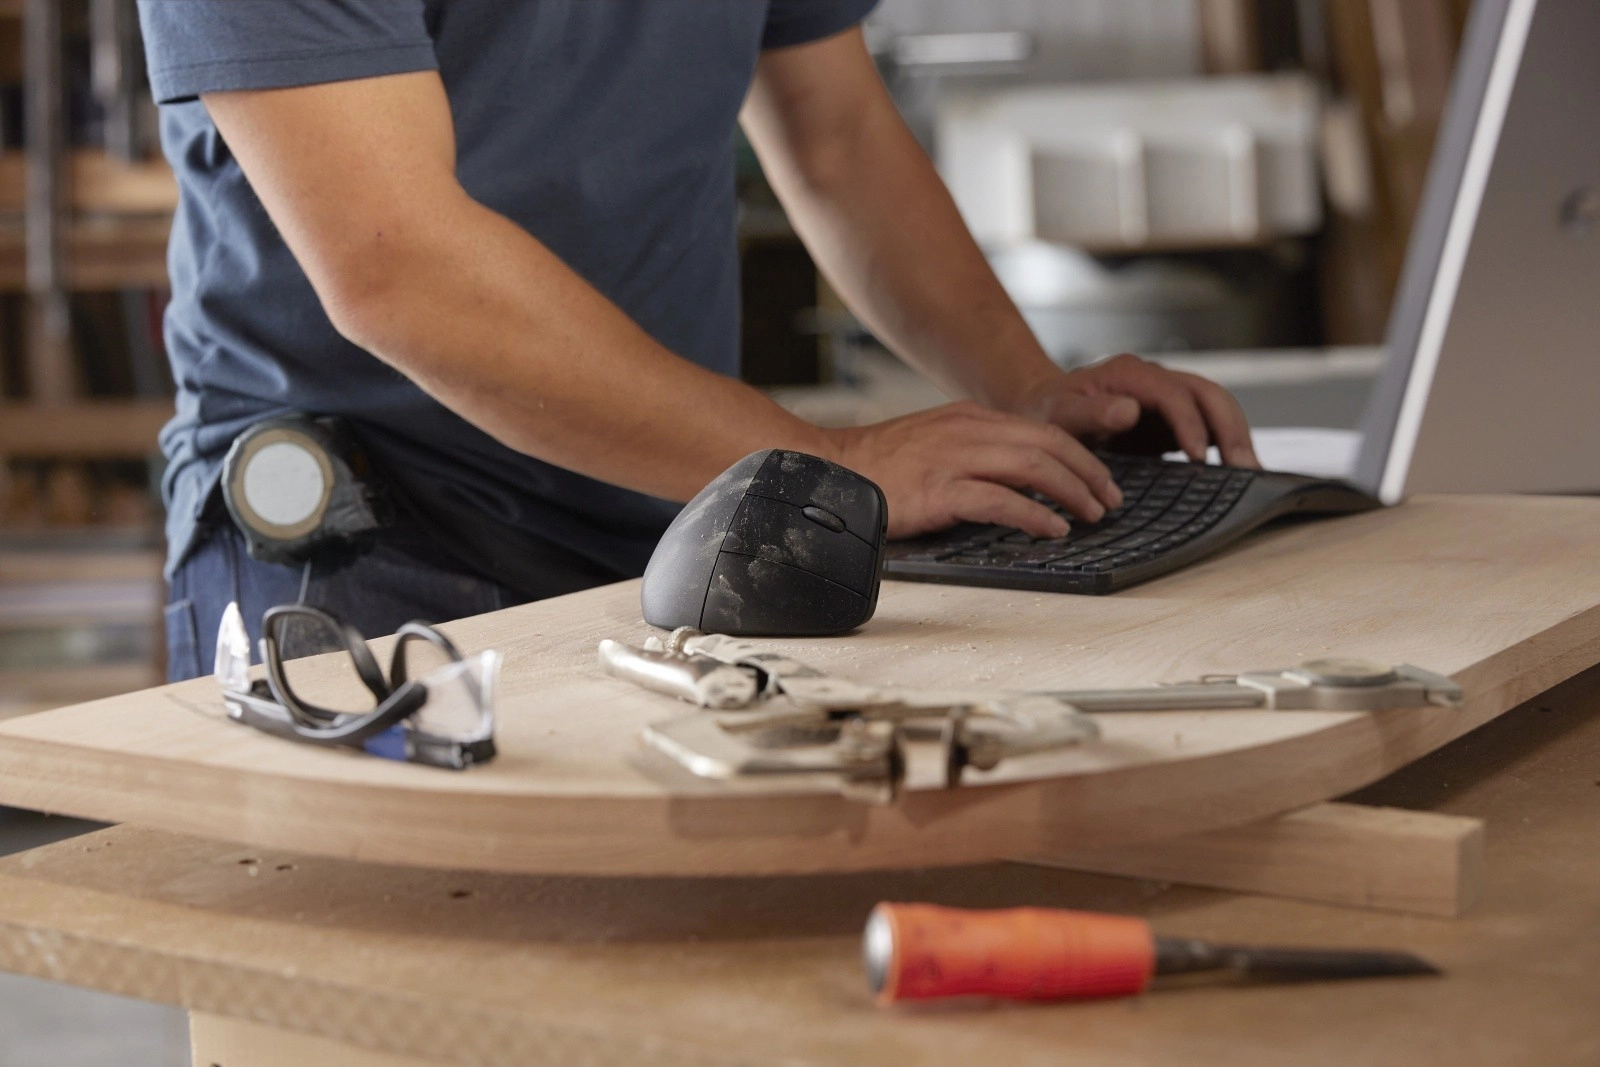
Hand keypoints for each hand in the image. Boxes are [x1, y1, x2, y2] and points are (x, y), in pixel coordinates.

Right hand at [825, 402, 1123, 538]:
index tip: (1100, 481)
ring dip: (1071, 492)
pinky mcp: (939, 490)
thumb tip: (1015, 479)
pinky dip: (1035, 515)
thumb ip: (972, 452)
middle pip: (1048, 444)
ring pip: (1033, 466)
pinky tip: (1053, 529)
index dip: (1080, 456)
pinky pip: (1001, 500)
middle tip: (1110, 500)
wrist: (828, 470)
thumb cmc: (877, 468)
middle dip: (1088, 473)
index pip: (1041, 430)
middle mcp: (966, 431)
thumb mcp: (932, 444)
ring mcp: (953, 458)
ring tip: (1091, 515)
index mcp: (968, 418)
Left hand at [1017, 354, 1258, 467]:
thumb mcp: (1059, 414)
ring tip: (1250, 472)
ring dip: (1237, 436)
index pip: (1173, 393)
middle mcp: (1155, 379)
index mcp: (1129, 374)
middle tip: (1242, 468)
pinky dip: (1227, 444)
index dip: (1189, 422)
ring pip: (1216, 407)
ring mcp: (1168, 397)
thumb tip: (1130, 410)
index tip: (1198, 456)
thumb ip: (1090, 413)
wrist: (1046, 412)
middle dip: (1229, 428)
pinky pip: (1210, 425)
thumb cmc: (1049, 414)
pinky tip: (1238, 471)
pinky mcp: (1174, 419)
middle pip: (1207, 393)